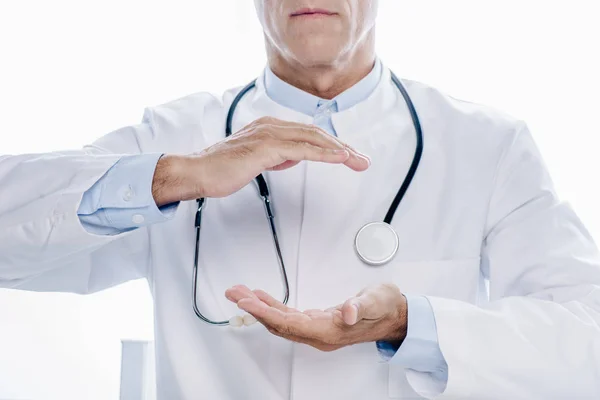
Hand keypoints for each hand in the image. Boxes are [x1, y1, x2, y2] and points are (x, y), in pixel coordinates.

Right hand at [152, 116, 370, 205]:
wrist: (196, 172)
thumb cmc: (220, 169)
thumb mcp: (256, 160)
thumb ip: (277, 156)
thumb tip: (293, 157)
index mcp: (269, 128)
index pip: (308, 134)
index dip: (331, 145)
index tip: (349, 156)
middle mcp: (271, 126)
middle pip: (316, 134)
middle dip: (342, 147)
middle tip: (362, 160)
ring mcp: (268, 135)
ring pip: (313, 139)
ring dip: (339, 150)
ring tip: (357, 161)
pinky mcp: (265, 148)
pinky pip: (302, 150)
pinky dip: (324, 154)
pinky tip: (339, 158)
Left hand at [225, 283, 406, 351]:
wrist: (394, 315)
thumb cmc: (386, 307)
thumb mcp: (377, 302)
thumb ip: (361, 307)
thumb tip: (347, 313)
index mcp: (330, 332)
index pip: (290, 324)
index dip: (265, 313)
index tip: (247, 302)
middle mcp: (319, 334)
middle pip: (279, 324)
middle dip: (254, 309)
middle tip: (234, 293)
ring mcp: (317, 330)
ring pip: (280, 320)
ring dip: (259, 307)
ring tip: (239, 293)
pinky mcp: (317, 322)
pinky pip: (288, 316)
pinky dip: (272, 306)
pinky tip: (262, 298)